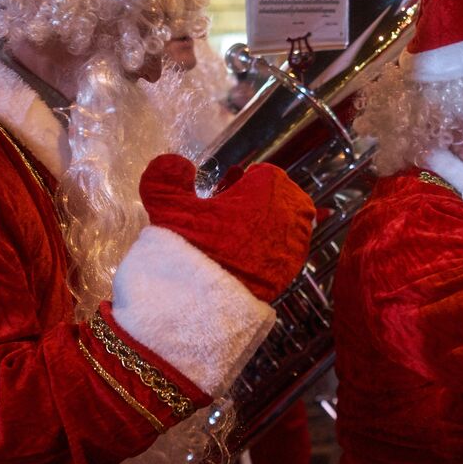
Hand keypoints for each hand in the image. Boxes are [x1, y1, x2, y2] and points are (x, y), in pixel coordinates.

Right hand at [139, 154, 315, 302]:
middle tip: (235, 208)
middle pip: (283, 195)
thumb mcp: (169, 207)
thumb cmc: (192, 248)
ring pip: (289, 220)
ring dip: (270, 220)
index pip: (266, 173)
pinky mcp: (292, 268)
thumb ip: (167, 178)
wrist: (208, 301)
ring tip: (241, 229)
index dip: (246, 179)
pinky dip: (274, 244)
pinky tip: (249, 251)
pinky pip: (289, 246)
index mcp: (269, 189)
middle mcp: (290, 212)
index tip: (229, 187)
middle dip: (262, 198)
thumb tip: (175, 162)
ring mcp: (295, 242)